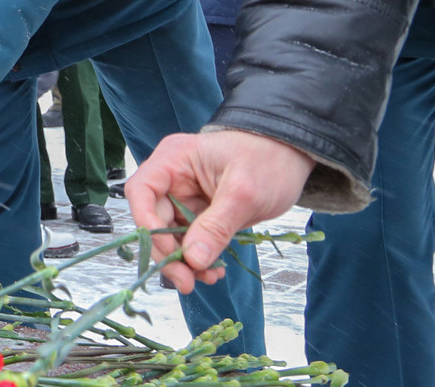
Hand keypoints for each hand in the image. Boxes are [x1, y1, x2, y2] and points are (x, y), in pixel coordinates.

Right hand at [125, 130, 316, 292]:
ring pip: (171, 236)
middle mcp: (173, 179)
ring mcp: (186, 197)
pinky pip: (192, 240)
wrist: (292, 154)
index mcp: (173, 160)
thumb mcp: (244, 193)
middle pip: (154, 220)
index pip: (142, 192)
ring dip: (185, 261)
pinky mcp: (201, 213)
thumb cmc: (269, 160)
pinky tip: (215, 270)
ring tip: (209, 277)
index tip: (169, 252)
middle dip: (169, 253)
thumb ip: (216, 225)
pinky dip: (200, 258)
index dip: (147, 223)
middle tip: (187, 281)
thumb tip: (192, 259)